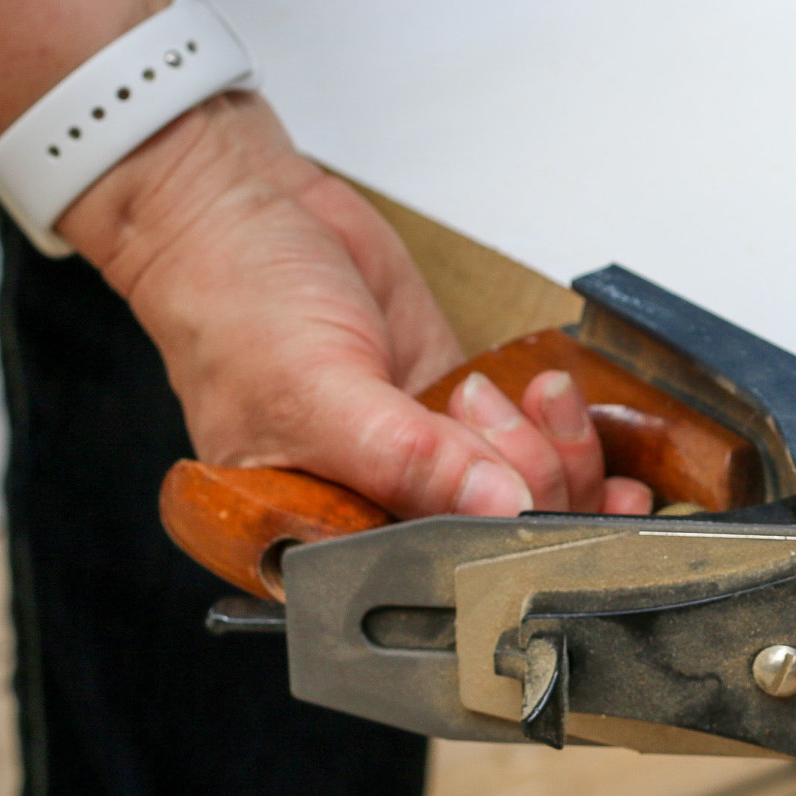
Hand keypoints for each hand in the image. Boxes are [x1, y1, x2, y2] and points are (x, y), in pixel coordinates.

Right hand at [59, 91, 649, 515]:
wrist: (248, 211)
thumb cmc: (234, 306)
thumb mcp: (315, 392)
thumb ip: (406, 461)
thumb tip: (495, 507)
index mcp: (315, 541)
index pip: (426, 584)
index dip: (494, 560)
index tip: (531, 516)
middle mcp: (374, 514)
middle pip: (493, 544)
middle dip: (527, 487)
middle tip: (488, 424)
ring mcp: (424, 465)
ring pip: (527, 499)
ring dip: (552, 452)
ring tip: (520, 399)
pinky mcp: (456, 418)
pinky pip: (532, 447)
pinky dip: (561, 430)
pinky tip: (553, 400)